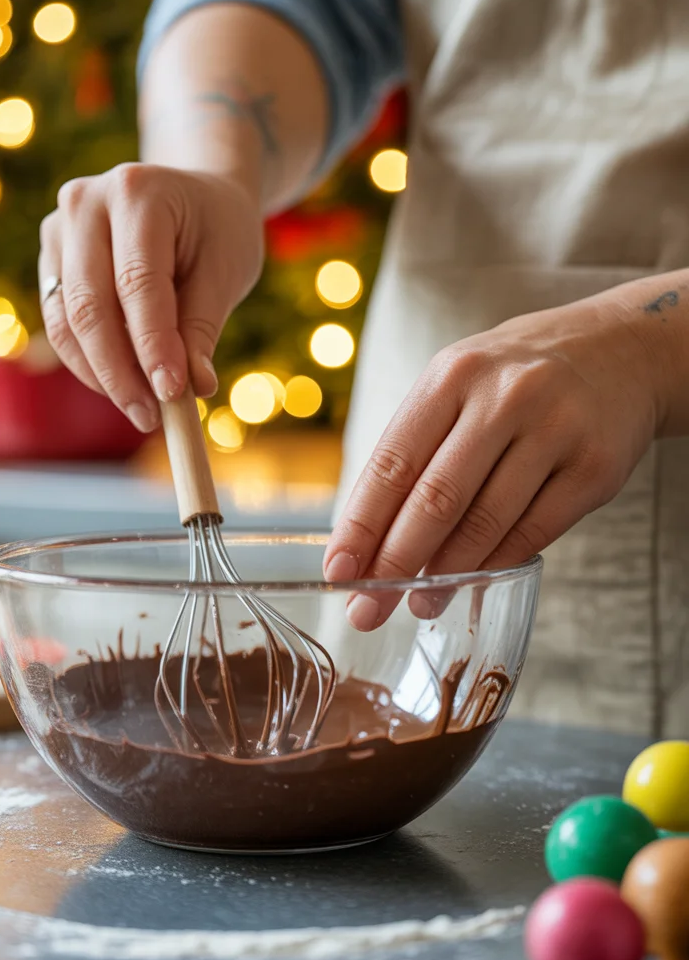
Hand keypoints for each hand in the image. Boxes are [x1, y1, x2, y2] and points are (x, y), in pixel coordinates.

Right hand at [39, 164, 263, 431]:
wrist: (192, 197)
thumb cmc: (216, 231)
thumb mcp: (225, 271)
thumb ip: (203, 327)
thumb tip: (195, 387)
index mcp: (138, 191)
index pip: (138, 283)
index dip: (152, 345)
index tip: (172, 395)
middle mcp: (86, 202)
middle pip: (90, 306)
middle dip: (120, 372)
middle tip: (151, 417)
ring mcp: (59, 229)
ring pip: (68, 322)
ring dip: (102, 375)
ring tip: (143, 408)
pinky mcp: (50, 259)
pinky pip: (60, 324)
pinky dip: (89, 362)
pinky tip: (123, 385)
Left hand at [323, 293, 663, 629]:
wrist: (621, 350)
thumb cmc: (514, 381)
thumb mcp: (458, 386)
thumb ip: (417, 449)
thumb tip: (367, 538)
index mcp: (452, 376)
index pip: (393, 462)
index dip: (361, 524)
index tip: (338, 571)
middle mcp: (503, 397)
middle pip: (435, 498)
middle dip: (393, 563)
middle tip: (365, 609)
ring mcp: (555, 430)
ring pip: (485, 521)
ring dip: (445, 574)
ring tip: (417, 603)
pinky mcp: (596, 467)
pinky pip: (534, 531)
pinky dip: (496, 564)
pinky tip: (472, 584)